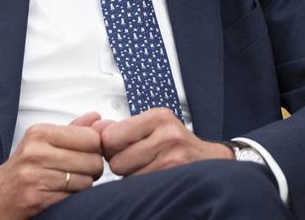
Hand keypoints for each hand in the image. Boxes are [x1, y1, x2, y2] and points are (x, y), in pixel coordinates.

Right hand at [0, 112, 104, 219]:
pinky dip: (73, 197)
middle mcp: (36, 151)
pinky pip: (73, 197)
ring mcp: (35, 175)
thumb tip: (97, 118)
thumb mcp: (43, 142)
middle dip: (94, 169)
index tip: (90, 153)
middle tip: (83, 171)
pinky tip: (62, 193)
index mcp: (40, 132)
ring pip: (86, 180)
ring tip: (71, 182)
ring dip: (84, 185)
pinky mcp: (37, 198)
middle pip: (91, 160)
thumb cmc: (24, 168)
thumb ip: (73, 130)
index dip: (97, 148)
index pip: (90, 137)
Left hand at [98, 107, 231, 176]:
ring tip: (148, 167)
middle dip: (121, 164)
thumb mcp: (152, 126)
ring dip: (132, 176)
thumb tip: (94, 128)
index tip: (120, 147)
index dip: (110, 147)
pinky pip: (141, 186)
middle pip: (117, 161)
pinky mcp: (175, 177)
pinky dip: (143, 185)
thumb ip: (120, 127)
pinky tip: (154, 177)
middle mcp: (167, 135)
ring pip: (128, 177)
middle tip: (137, 159)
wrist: (210, 161)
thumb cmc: (178, 143)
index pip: (111, 137)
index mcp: (158, 117)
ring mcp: (173, 158)